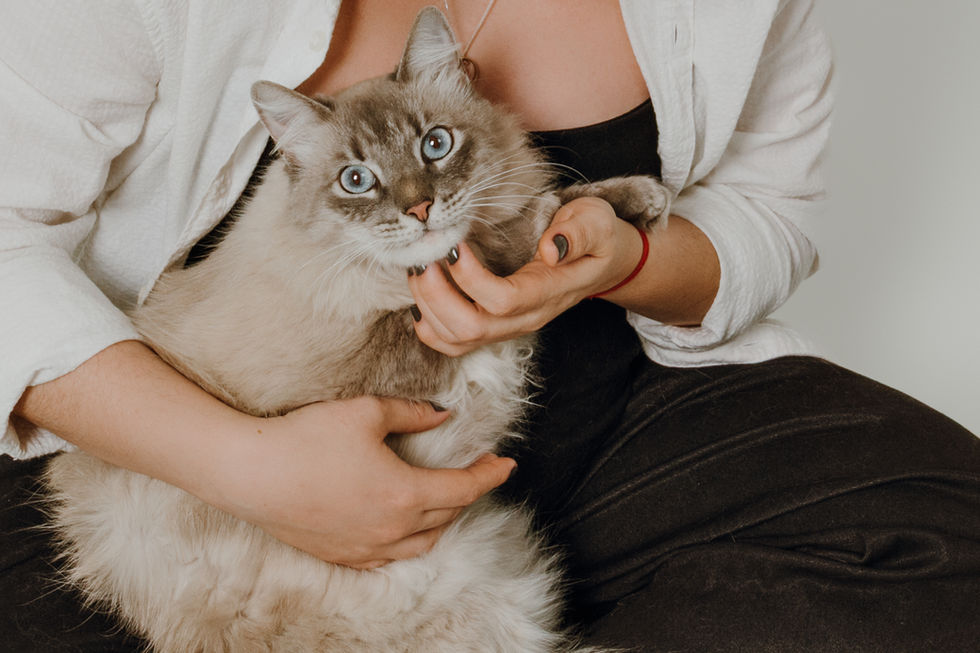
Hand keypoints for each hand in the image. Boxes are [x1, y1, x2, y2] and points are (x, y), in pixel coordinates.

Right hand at [216, 397, 515, 568]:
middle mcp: (391, 530)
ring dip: (442, 521)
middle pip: (447, 516)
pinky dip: (408, 542)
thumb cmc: (307, 438)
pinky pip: (389, 557)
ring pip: (422, 543)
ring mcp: (365, 548)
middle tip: (476, 471)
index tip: (506, 463)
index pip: (464, 488)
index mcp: (405, 494)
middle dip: (468, 493)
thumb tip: (441, 416)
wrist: (249, 473)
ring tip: (444, 499)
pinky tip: (403, 528)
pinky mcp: (341, 555)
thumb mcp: (366, 412)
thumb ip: (412, 413)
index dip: (489, 474)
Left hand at [408, 197, 644, 355]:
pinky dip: (429, 326)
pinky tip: (422, 296)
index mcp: (549, 292)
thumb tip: (552, 247)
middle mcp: (526, 318)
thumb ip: (579, 232)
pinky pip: (454, 344)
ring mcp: (509, 328)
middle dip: (436, 295)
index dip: (470, 277)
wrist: (602, 262)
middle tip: (424, 258)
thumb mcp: (597, 221)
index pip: (503, 300)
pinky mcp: (495, 328)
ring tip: (419, 269)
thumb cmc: (595, 237)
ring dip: (428, 307)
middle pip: (471, 328)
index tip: (455, 244)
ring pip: (457, 339)